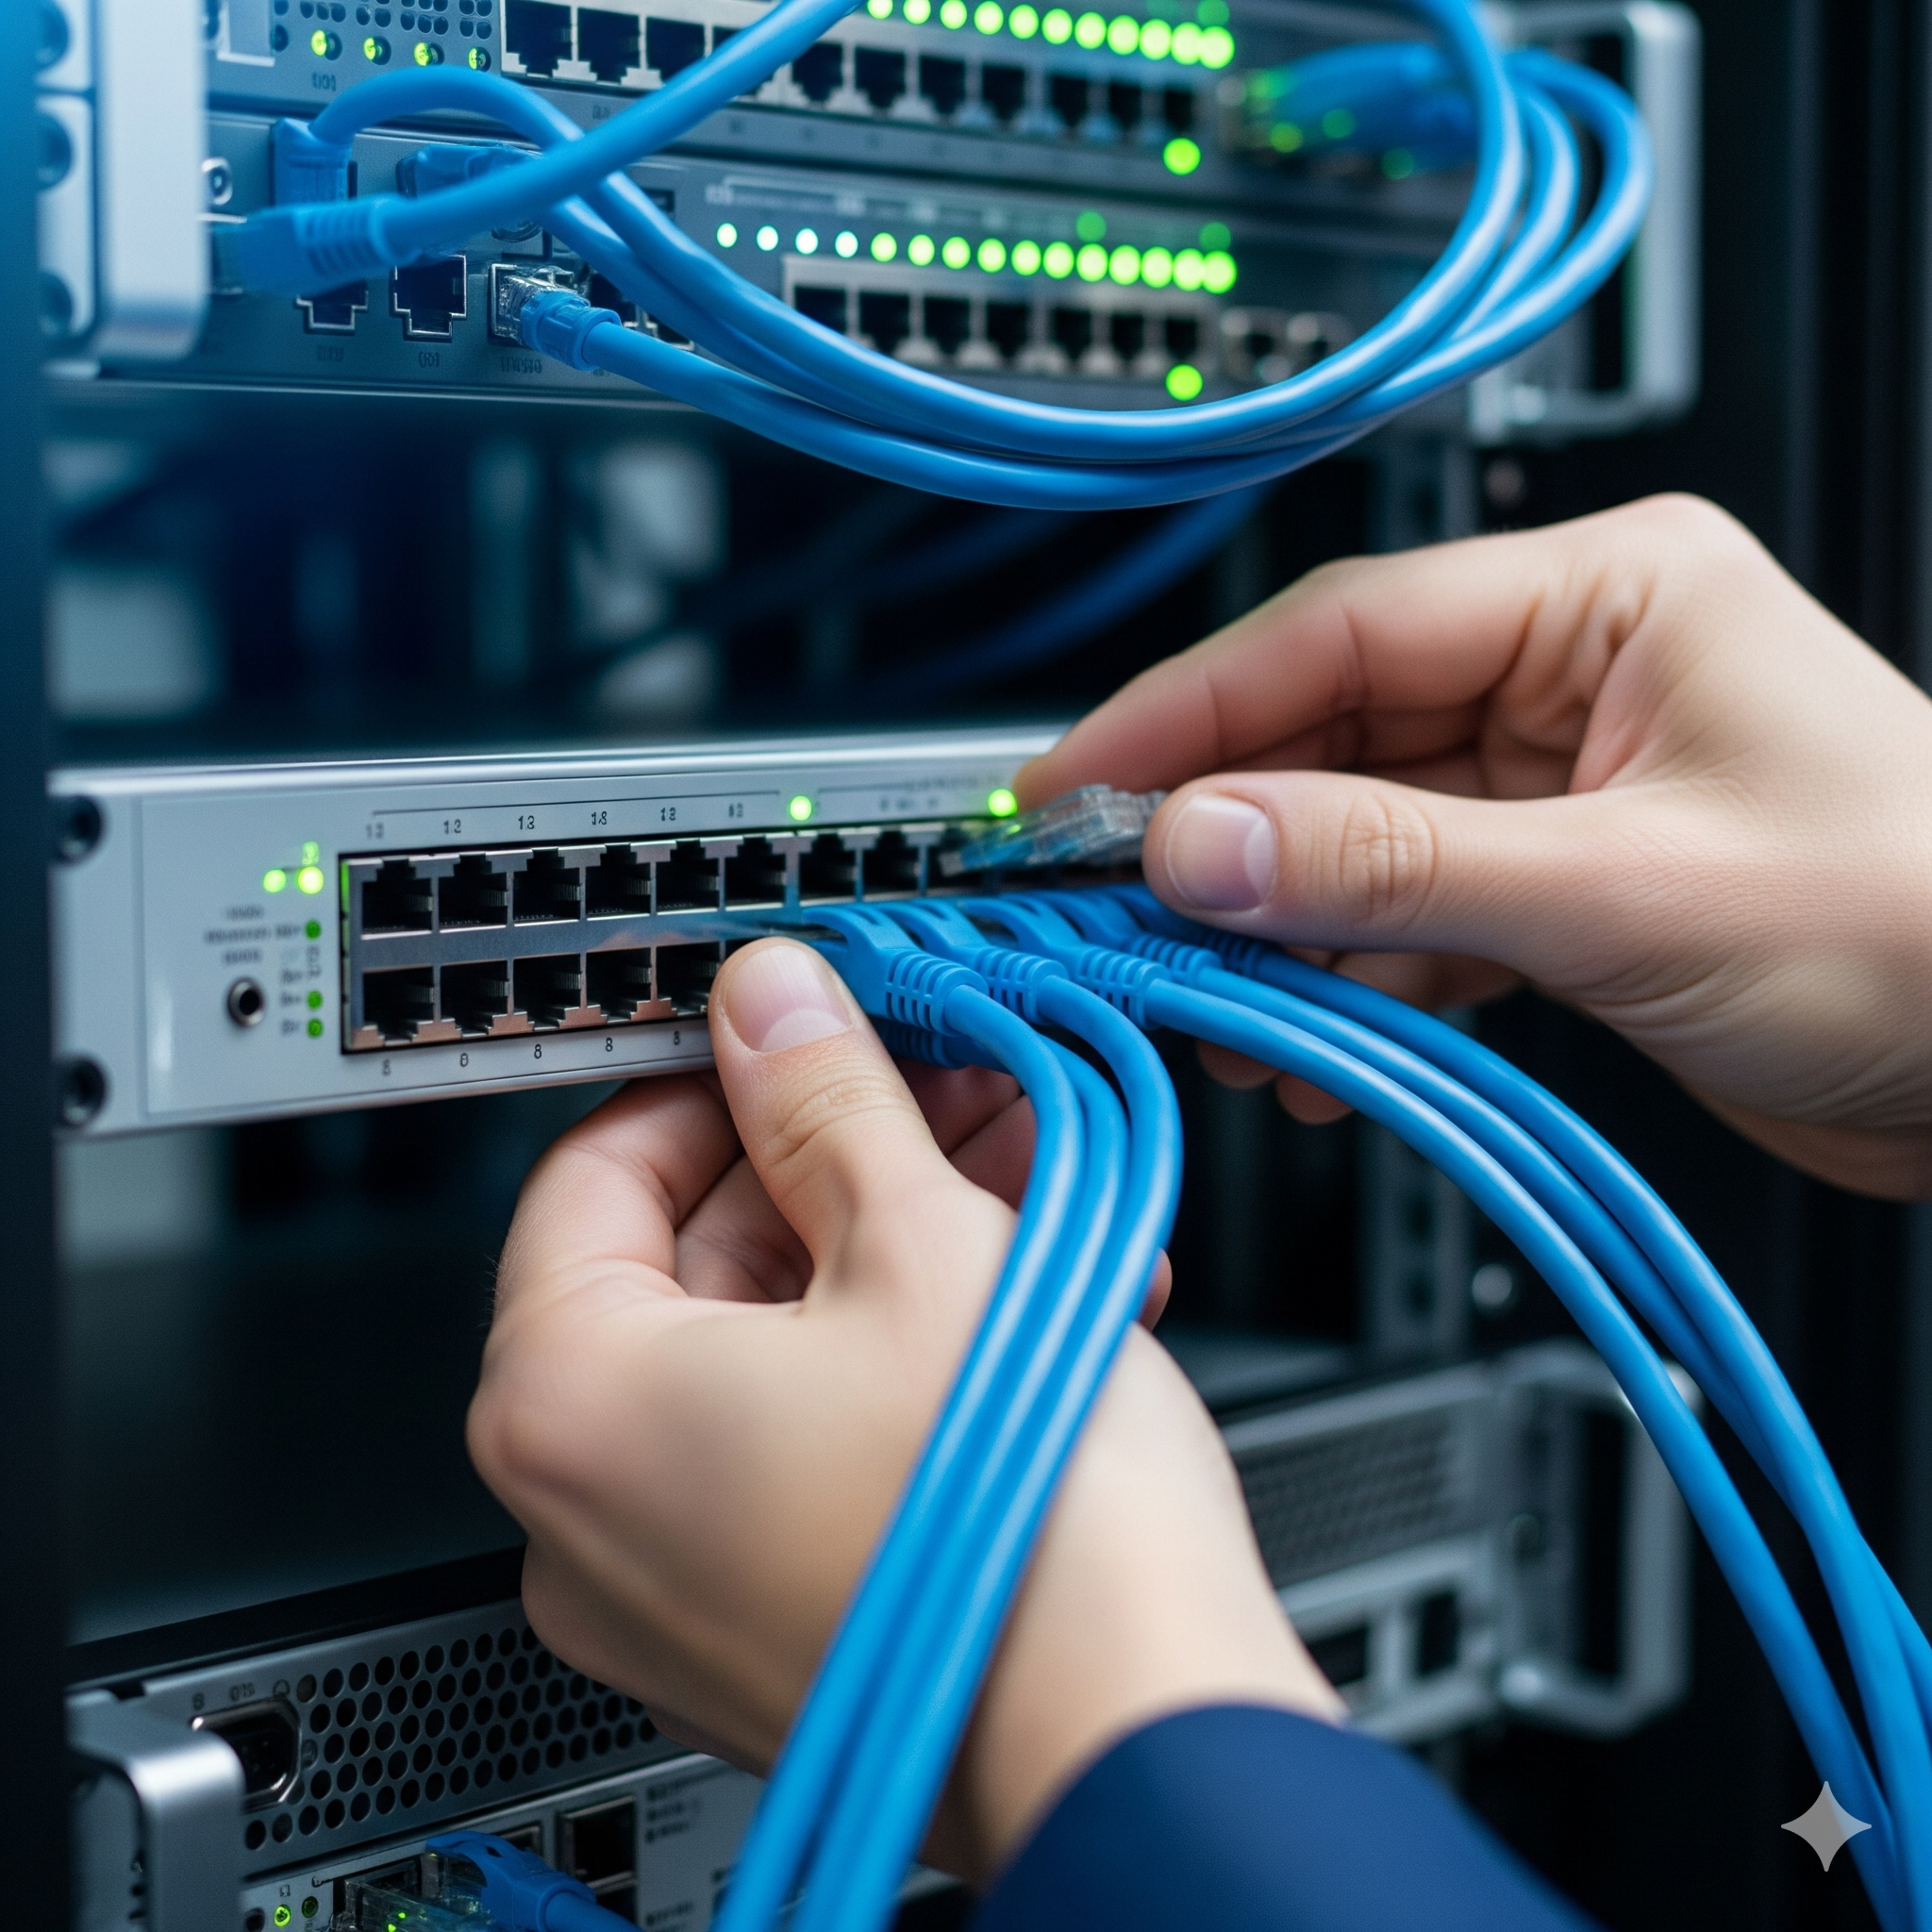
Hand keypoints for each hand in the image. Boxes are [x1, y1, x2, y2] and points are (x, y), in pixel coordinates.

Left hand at [468, 938, 1338, 1882]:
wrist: (1142, 1744)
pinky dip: (900, 1362)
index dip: (717, 1078)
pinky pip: (807, 1448)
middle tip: (941, 1100)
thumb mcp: (917, 1241)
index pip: (593, 1170)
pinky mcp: (771, 1633)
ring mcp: (677, 1596)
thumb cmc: (1024, 1534)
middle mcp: (591, 1523)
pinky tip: (1023, 1300)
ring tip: (1019, 1189)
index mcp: (571, 1409)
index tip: (804, 1039)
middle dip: (837, 1162)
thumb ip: (822, 1098)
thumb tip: (771, 1009)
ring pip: (770, 1355)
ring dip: (891, 1249)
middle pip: (694, 1265)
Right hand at [1019, 494, 1931, 1198]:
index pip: (1340, 630)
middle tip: (1119, 908)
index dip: (1189, 711)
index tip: (1078, 785)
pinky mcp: (1562, 884)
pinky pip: (1411, 912)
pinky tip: (1312, 1038)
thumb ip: (1391, 864)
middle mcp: (1575, 671)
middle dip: (1225, 831)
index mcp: (1610, 595)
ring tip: (1217, 998)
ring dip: (1282, 922)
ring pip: (1359, 832)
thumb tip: (1203, 842)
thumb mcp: (1621, 891)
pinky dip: (1353, 977)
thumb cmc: (1923, 926)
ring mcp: (1563, 782)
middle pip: (1331, 731)